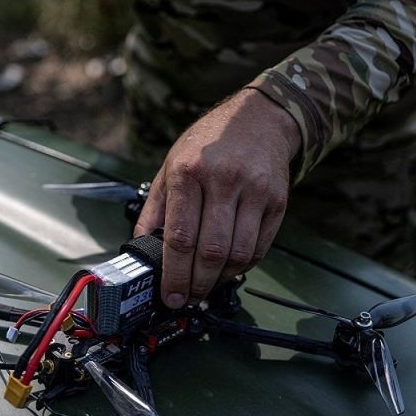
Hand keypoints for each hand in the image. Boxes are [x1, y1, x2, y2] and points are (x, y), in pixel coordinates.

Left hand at [134, 88, 300, 307]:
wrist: (259, 118)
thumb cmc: (209, 143)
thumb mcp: (170, 165)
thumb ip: (155, 207)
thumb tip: (139, 246)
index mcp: (188, 172)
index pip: (180, 237)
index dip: (174, 274)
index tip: (170, 295)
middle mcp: (223, 181)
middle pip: (210, 251)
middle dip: (196, 284)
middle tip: (187, 297)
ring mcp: (254, 191)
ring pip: (238, 254)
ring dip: (220, 279)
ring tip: (206, 285)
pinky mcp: (276, 201)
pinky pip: (259, 247)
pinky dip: (242, 266)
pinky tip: (228, 269)